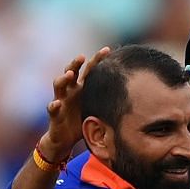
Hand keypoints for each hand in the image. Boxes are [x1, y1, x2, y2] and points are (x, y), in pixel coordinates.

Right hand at [39, 47, 109, 167]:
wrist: (65, 139)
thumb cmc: (83, 120)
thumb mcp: (97, 108)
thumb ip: (109, 100)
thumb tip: (137, 94)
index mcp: (82, 87)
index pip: (89, 70)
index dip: (97, 59)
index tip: (107, 49)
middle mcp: (70, 90)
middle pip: (71, 71)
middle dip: (76, 63)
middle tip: (82, 57)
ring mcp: (61, 100)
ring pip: (58, 85)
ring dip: (63, 78)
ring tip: (70, 74)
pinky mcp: (55, 114)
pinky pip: (52, 108)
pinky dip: (54, 105)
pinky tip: (57, 103)